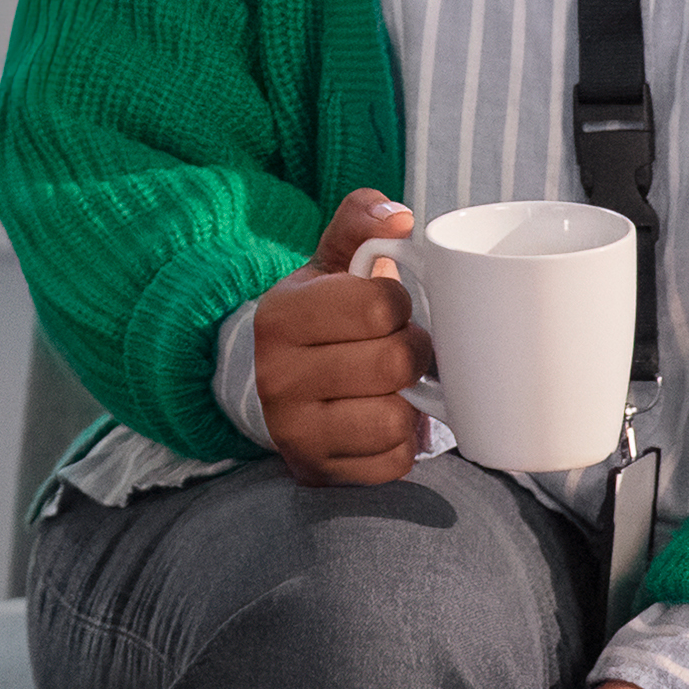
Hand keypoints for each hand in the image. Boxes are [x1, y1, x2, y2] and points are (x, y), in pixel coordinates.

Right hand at [255, 187, 435, 483]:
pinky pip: (391, 463)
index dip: (399, 305)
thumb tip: (399, 217)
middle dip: (412, 353)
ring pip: (394, 418)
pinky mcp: (318, 471)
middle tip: (398, 350)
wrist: (284, 389)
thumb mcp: (332, 265)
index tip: (386, 310)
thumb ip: (360, 224)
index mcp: (280, 315)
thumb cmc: (326, 320)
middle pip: (393, 363)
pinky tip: (380, 423)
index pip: (379, 304)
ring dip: (408, 403)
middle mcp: (276, 376)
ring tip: (390, 388)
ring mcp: (294, 430)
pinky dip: (399, 445)